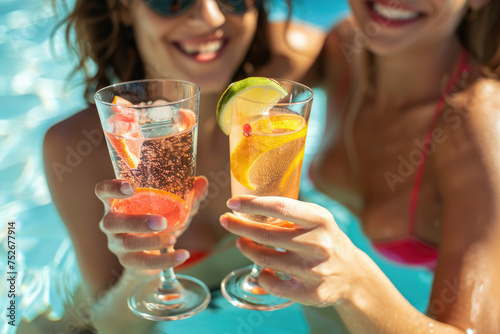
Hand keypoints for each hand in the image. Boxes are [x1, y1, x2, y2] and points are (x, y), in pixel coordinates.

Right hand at [95, 177, 207, 273]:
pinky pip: (143, 263)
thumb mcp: (174, 207)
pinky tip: (182, 255)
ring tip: (173, 239)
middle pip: (112, 221)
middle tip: (162, 222)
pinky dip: (165, 261)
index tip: (130, 187)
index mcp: (117, 202)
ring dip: (151, 242)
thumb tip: (203, 181)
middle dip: (137, 222)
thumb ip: (188, 194)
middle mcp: (111, 222)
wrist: (152, 254)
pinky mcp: (128, 262)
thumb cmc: (159, 222)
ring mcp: (117, 244)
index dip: (112, 188)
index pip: (103, 191)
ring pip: (127, 244)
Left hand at [219, 195, 362, 306]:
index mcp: (320, 220)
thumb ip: (290, 212)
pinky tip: (262, 268)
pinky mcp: (310, 292)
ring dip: (247, 249)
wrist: (352, 274)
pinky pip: (272, 283)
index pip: (280, 207)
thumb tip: (248, 205)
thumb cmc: (325, 239)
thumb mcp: (317, 218)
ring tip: (242, 242)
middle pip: (266, 235)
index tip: (232, 202)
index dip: (252, 204)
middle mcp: (319, 244)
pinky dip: (261, 275)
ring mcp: (314, 270)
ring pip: (265, 259)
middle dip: (239, 227)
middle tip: (225, 221)